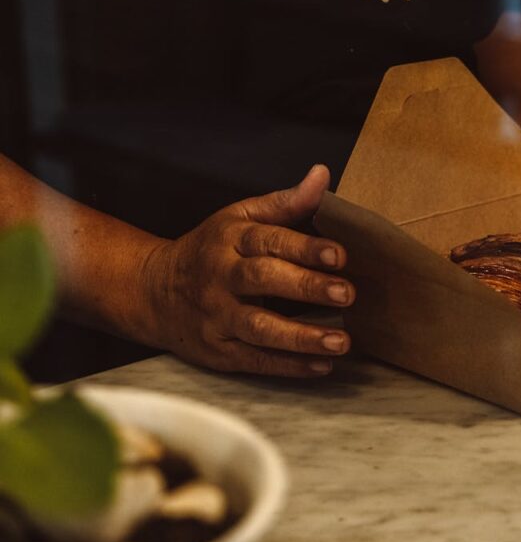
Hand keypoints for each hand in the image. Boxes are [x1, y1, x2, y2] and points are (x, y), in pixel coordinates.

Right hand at [141, 165, 353, 377]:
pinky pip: (255, 360)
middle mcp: (222, 277)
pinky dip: (289, 366)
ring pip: (259, 327)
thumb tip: (322, 175)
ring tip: (342, 342)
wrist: (152, 292)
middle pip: (264, 280)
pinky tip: (322, 366)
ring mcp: (217, 316)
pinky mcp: (218, 350)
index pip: (270, 240)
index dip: (306, 247)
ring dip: (302, 337)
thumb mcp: (240, 217)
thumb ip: (285, 202)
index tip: (340, 255)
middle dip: (307, 287)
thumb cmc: (211, 249)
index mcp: (231, 239)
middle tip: (348, 293)